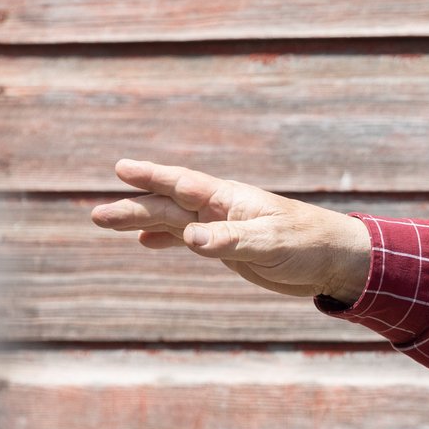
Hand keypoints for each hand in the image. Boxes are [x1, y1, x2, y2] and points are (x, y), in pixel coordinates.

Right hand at [90, 160, 371, 303]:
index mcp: (229, 200)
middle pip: (168, 205)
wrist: (333, 259)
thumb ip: (229, 241)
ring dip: (140, 222)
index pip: (183, 184)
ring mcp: (221, 226)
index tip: (120, 168)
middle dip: (133, 208)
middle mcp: (220, 209)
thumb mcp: (269, 244)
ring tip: (105, 222)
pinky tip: (143, 242)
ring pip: (172, 221)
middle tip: (96, 215)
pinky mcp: (227, 246)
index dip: (152, 176)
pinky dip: (164, 239)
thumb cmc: (307, 244)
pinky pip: (186, 239)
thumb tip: (190, 239)